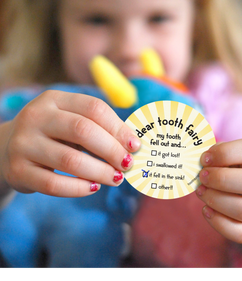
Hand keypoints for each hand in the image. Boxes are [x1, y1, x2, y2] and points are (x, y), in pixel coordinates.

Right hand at [0, 90, 140, 196]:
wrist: (8, 148)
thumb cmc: (53, 134)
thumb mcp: (71, 122)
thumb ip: (99, 129)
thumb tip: (132, 145)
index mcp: (54, 99)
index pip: (94, 108)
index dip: (119, 128)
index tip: (135, 146)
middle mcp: (36, 116)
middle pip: (83, 130)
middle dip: (112, 150)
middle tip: (127, 164)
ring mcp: (23, 143)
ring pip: (70, 160)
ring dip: (100, 172)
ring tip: (116, 178)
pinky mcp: (18, 170)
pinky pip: (54, 184)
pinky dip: (79, 188)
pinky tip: (93, 187)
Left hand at [196, 138, 241, 243]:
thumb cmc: (234, 166)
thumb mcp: (229, 153)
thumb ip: (216, 154)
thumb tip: (199, 163)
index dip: (225, 153)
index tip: (204, 159)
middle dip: (221, 179)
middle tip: (202, 177)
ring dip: (217, 201)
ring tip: (201, 192)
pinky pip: (241, 233)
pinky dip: (218, 222)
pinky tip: (206, 210)